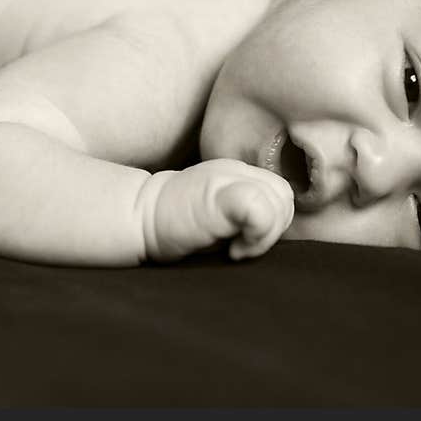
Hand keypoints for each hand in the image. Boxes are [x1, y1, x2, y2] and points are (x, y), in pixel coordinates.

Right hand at [144, 159, 294, 261]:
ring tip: (237, 248)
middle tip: (244, 245)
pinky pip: (261, 208)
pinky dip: (257, 235)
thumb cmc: (176, 226)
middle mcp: (235, 170)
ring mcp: (228, 179)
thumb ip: (246, 215)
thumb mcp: (217, 216)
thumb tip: (271, 232)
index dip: (273, 221)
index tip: (246, 241)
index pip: (278, 192)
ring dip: (265, 235)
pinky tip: (233, 249)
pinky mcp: (221, 195)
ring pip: (278, 201)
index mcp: (236, 174)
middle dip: (273, 228)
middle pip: (282, 195)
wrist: (138, 218)